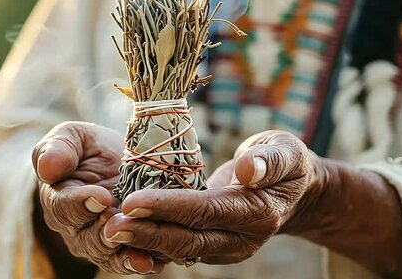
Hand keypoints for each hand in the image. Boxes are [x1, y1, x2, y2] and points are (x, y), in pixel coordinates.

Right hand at [33, 121, 164, 273]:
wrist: (120, 161)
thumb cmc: (91, 148)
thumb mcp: (74, 136)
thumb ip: (59, 147)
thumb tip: (48, 168)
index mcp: (58, 198)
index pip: (63, 206)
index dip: (81, 203)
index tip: (100, 196)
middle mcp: (74, 227)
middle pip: (86, 237)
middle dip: (104, 231)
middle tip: (121, 221)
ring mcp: (98, 242)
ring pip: (107, 254)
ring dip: (123, 252)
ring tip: (139, 251)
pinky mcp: (123, 248)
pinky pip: (128, 261)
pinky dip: (140, 263)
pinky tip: (154, 262)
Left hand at [102, 130, 326, 263]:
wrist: (293, 193)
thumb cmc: (286, 164)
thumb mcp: (285, 152)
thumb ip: (269, 161)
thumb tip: (246, 170)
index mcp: (257, 214)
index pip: (205, 211)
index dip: (168, 207)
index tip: (134, 200)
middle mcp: (239, 239)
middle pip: (187, 238)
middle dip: (147, 232)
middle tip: (109, 225)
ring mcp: (224, 248)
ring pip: (179, 248)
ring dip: (143, 241)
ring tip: (107, 230)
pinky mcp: (212, 247)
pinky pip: (179, 247)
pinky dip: (151, 241)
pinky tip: (125, 230)